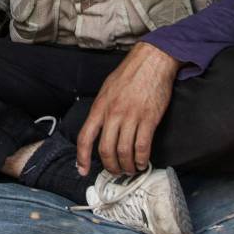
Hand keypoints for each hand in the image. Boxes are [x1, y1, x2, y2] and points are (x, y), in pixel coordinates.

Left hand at [76, 43, 179, 175]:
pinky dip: (142, 159)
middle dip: (110, 167)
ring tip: (131, 170)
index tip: (82, 170)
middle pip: (106, 150)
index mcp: (99, 107)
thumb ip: (101, 109)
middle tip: (115, 172)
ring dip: (127, 166)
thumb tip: (98, 127)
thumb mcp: (107, 89)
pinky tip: (143, 162)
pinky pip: (142, 146)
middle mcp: (113, 114)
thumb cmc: (129, 74)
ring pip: (124, 152)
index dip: (82, 157)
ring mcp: (131, 117)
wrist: (151, 61)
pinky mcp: (148, 119)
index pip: (85, 137)